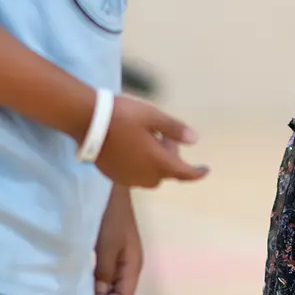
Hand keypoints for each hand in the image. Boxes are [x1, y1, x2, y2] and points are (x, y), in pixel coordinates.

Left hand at [93, 187, 142, 294]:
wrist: (112, 188)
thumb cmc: (110, 217)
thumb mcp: (107, 245)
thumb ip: (104, 271)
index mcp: (134, 264)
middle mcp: (131, 263)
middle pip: (120, 292)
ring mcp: (122, 256)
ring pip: (112, 283)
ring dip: (98, 289)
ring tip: (79, 288)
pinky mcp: (113, 249)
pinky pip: (107, 272)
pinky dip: (96, 278)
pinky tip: (83, 274)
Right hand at [95, 95, 209, 187]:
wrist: (88, 121)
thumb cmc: (124, 116)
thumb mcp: (153, 116)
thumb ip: (175, 130)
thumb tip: (194, 140)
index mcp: (157, 162)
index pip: (183, 173)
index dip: (197, 173)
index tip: (205, 170)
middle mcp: (143, 176)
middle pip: (165, 174)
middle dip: (171, 160)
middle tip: (166, 138)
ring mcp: (126, 178)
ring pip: (149, 177)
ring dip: (155, 164)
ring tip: (149, 140)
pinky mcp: (112, 176)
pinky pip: (133, 176)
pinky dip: (140, 166)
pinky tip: (133, 148)